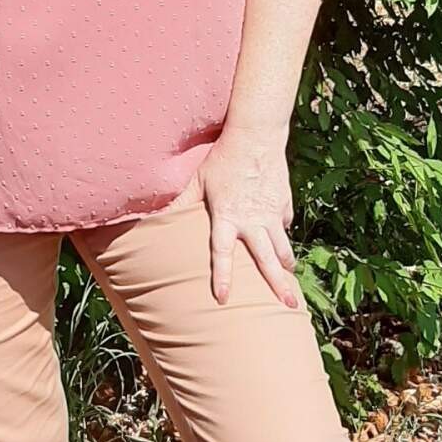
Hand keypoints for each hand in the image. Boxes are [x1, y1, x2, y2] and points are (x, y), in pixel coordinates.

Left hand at [189, 125, 301, 309]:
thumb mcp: (197, 180)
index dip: (223, 277)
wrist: (256, 135)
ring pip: (282, 247)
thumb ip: (180, 202)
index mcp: (227, 217)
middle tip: (288, 306)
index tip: (224, 298)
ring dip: (285, 265)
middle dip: (279, 284)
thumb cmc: (222, 158)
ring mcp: (271, 212)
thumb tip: (152, 215)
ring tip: (289, 281)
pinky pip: (284, 226)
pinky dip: (283, 235)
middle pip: (267, 260)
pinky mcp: (284, 203)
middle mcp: (252, 220)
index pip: (223, 253)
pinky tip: (281, 242)